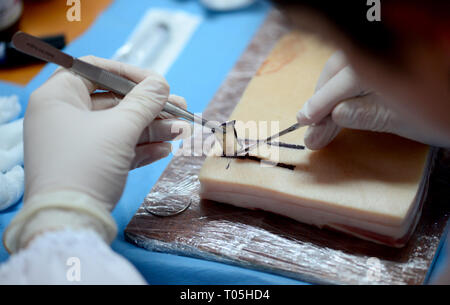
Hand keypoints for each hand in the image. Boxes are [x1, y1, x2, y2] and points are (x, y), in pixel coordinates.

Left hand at [24, 56, 188, 208]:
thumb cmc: (86, 164)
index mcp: (59, 97)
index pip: (95, 70)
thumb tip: (161, 84)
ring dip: (152, 129)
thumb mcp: (118, 129)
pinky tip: (165, 149)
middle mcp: (65, 116)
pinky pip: (118, 148)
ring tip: (182, 131)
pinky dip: (141, 148)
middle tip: (181, 109)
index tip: (158, 82)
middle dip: (150, 107)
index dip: (129, 74)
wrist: (69, 221)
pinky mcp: (89, 164)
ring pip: (120, 127)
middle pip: (114, 101)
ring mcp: (77, 142)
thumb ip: (143, 103)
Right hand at [296, 51, 439, 149]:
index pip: (344, 82)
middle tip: (308, 122)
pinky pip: (359, 60)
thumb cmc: (446, 114)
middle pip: (340, 67)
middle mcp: (383, 50)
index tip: (304, 120)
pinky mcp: (389, 56)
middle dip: (321, 95)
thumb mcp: (407, 120)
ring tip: (320, 110)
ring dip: (329, 86)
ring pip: (347, 61)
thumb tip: (336, 114)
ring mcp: (386, 50)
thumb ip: (368, 114)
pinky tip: (340, 94)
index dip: (320, 101)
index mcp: (387, 65)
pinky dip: (345, 78)